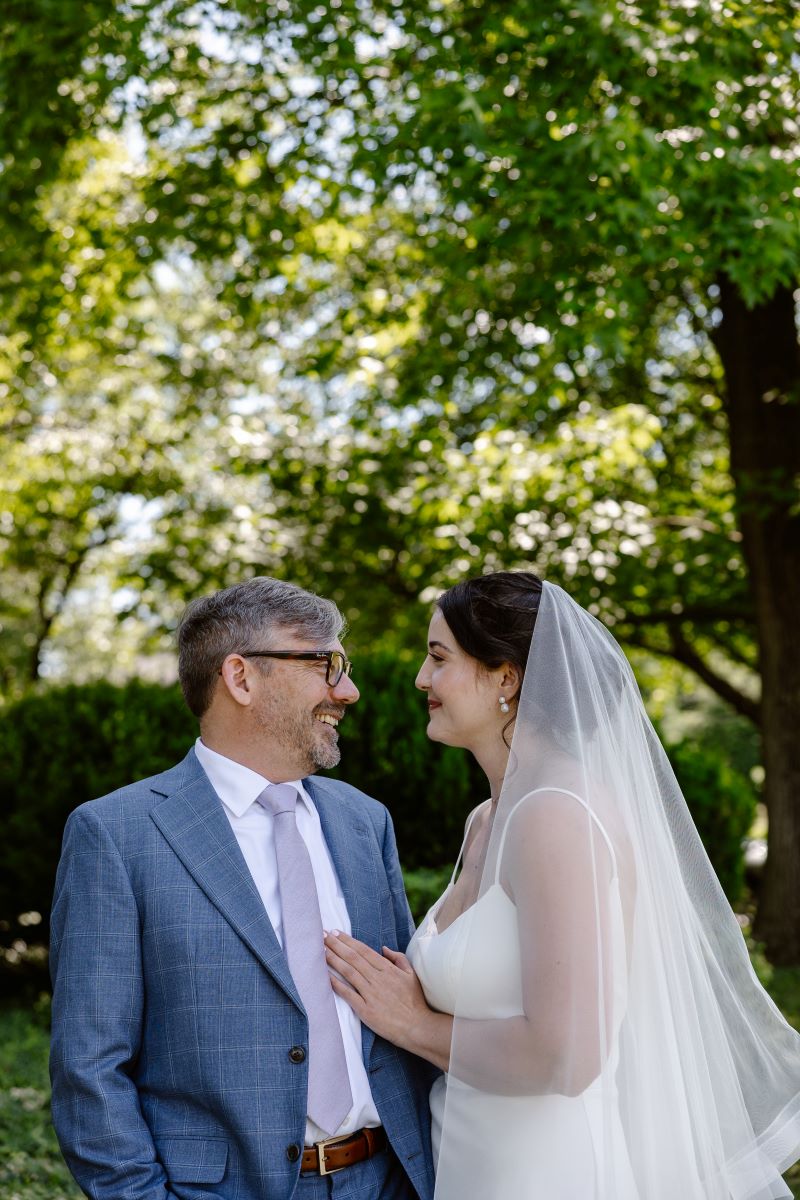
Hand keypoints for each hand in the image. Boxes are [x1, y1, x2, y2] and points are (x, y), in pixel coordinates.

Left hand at [324, 930, 431, 1050]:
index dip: (348, 940)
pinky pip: (348, 994)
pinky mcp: (365, 1010)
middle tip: (323, 935)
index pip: (363, 950)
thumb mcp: (411, 975)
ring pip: (348, 972)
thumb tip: (383, 948)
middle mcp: (377, 979)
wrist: (417, 1027)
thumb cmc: (415, 1002)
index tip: (336, 933)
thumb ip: (398, 959)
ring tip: (321, 950)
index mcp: (388, 969)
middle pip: (353, 958)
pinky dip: (336, 984)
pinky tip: (325, 976)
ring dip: (333, 959)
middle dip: (336, 945)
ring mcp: (371, 994)